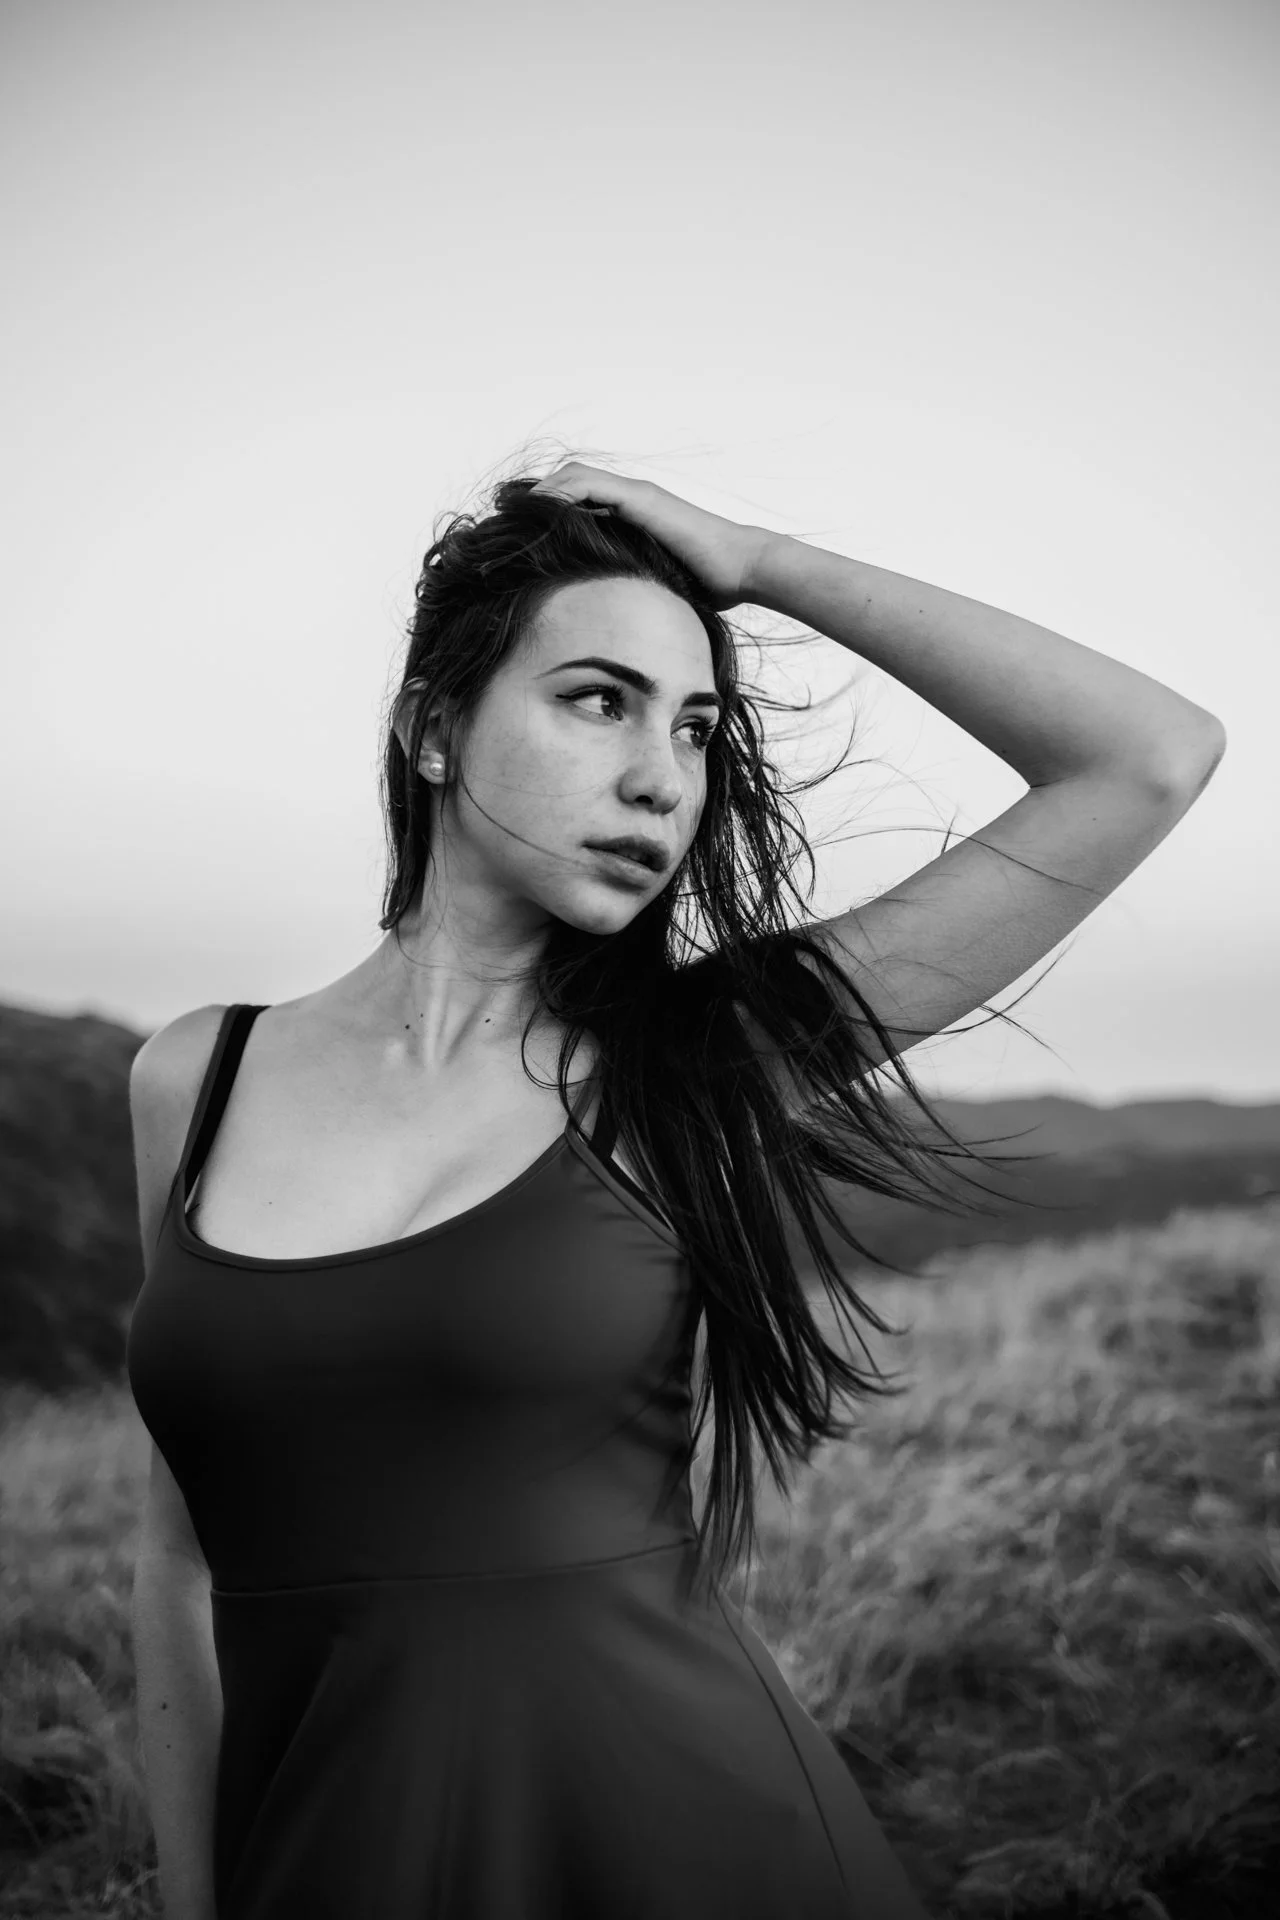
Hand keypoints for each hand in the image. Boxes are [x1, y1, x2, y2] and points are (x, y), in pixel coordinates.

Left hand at [529, 463, 779, 612]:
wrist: (742, 569)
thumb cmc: (707, 585)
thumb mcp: (653, 586)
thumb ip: (628, 587)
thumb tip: (604, 618)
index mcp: (631, 517)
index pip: (577, 503)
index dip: (546, 514)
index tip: (518, 536)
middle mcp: (630, 499)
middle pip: (567, 483)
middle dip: (533, 499)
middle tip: (503, 522)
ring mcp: (635, 494)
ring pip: (571, 477)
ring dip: (539, 493)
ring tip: (510, 514)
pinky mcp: (639, 498)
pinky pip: (585, 485)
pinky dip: (557, 494)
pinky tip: (537, 511)